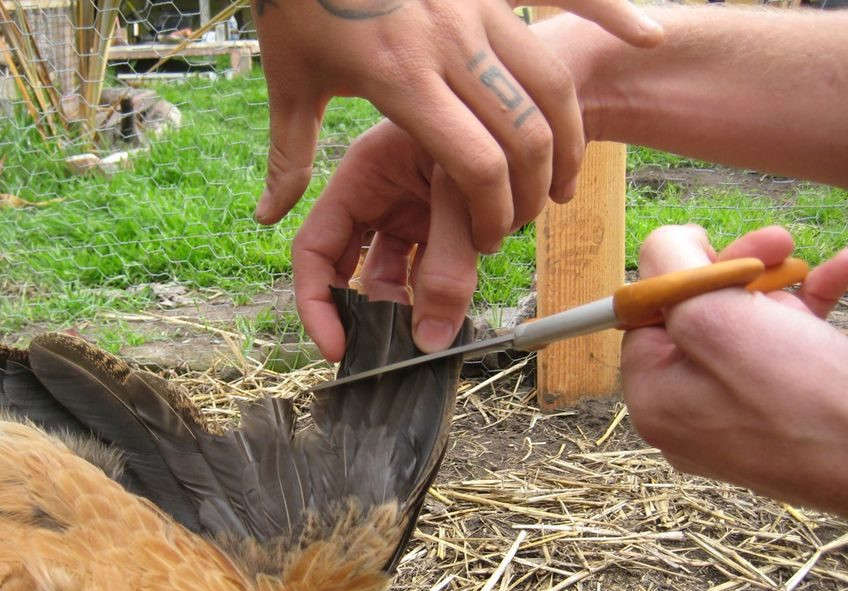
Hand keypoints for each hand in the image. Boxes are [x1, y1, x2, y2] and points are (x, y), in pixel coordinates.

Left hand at [252, 0, 662, 252]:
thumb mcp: (288, 80)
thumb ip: (288, 156)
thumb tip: (271, 218)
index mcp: (401, 77)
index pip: (475, 162)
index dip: (494, 209)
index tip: (489, 236)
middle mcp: (449, 42)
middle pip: (525, 133)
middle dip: (535, 189)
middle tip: (524, 218)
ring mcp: (478, 5)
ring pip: (551, 81)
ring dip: (569, 136)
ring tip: (566, 178)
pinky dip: (615, 13)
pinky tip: (649, 36)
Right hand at [292, 119, 477, 360]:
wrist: (540, 109)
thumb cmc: (497, 126)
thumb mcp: (461, 194)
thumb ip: (447, 265)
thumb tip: (430, 340)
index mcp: (360, 176)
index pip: (313, 248)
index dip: (316, 302)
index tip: (337, 347)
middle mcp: (379, 198)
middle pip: (352, 271)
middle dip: (367, 313)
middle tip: (389, 350)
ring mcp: (411, 216)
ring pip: (396, 278)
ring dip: (411, 306)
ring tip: (430, 330)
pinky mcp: (442, 229)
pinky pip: (430, 274)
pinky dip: (440, 295)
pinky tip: (453, 310)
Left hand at [621, 224, 847, 515]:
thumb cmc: (804, 398)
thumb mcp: (715, 318)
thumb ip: (672, 271)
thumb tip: (664, 245)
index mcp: (657, 400)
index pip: (647, 317)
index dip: (680, 272)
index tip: (717, 245)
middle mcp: (692, 414)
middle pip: (700, 318)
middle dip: (740, 270)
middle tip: (779, 241)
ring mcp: (743, 417)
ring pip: (753, 328)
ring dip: (785, 284)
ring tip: (814, 263)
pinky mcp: (793, 414)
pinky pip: (794, 347)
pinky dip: (816, 305)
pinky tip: (844, 273)